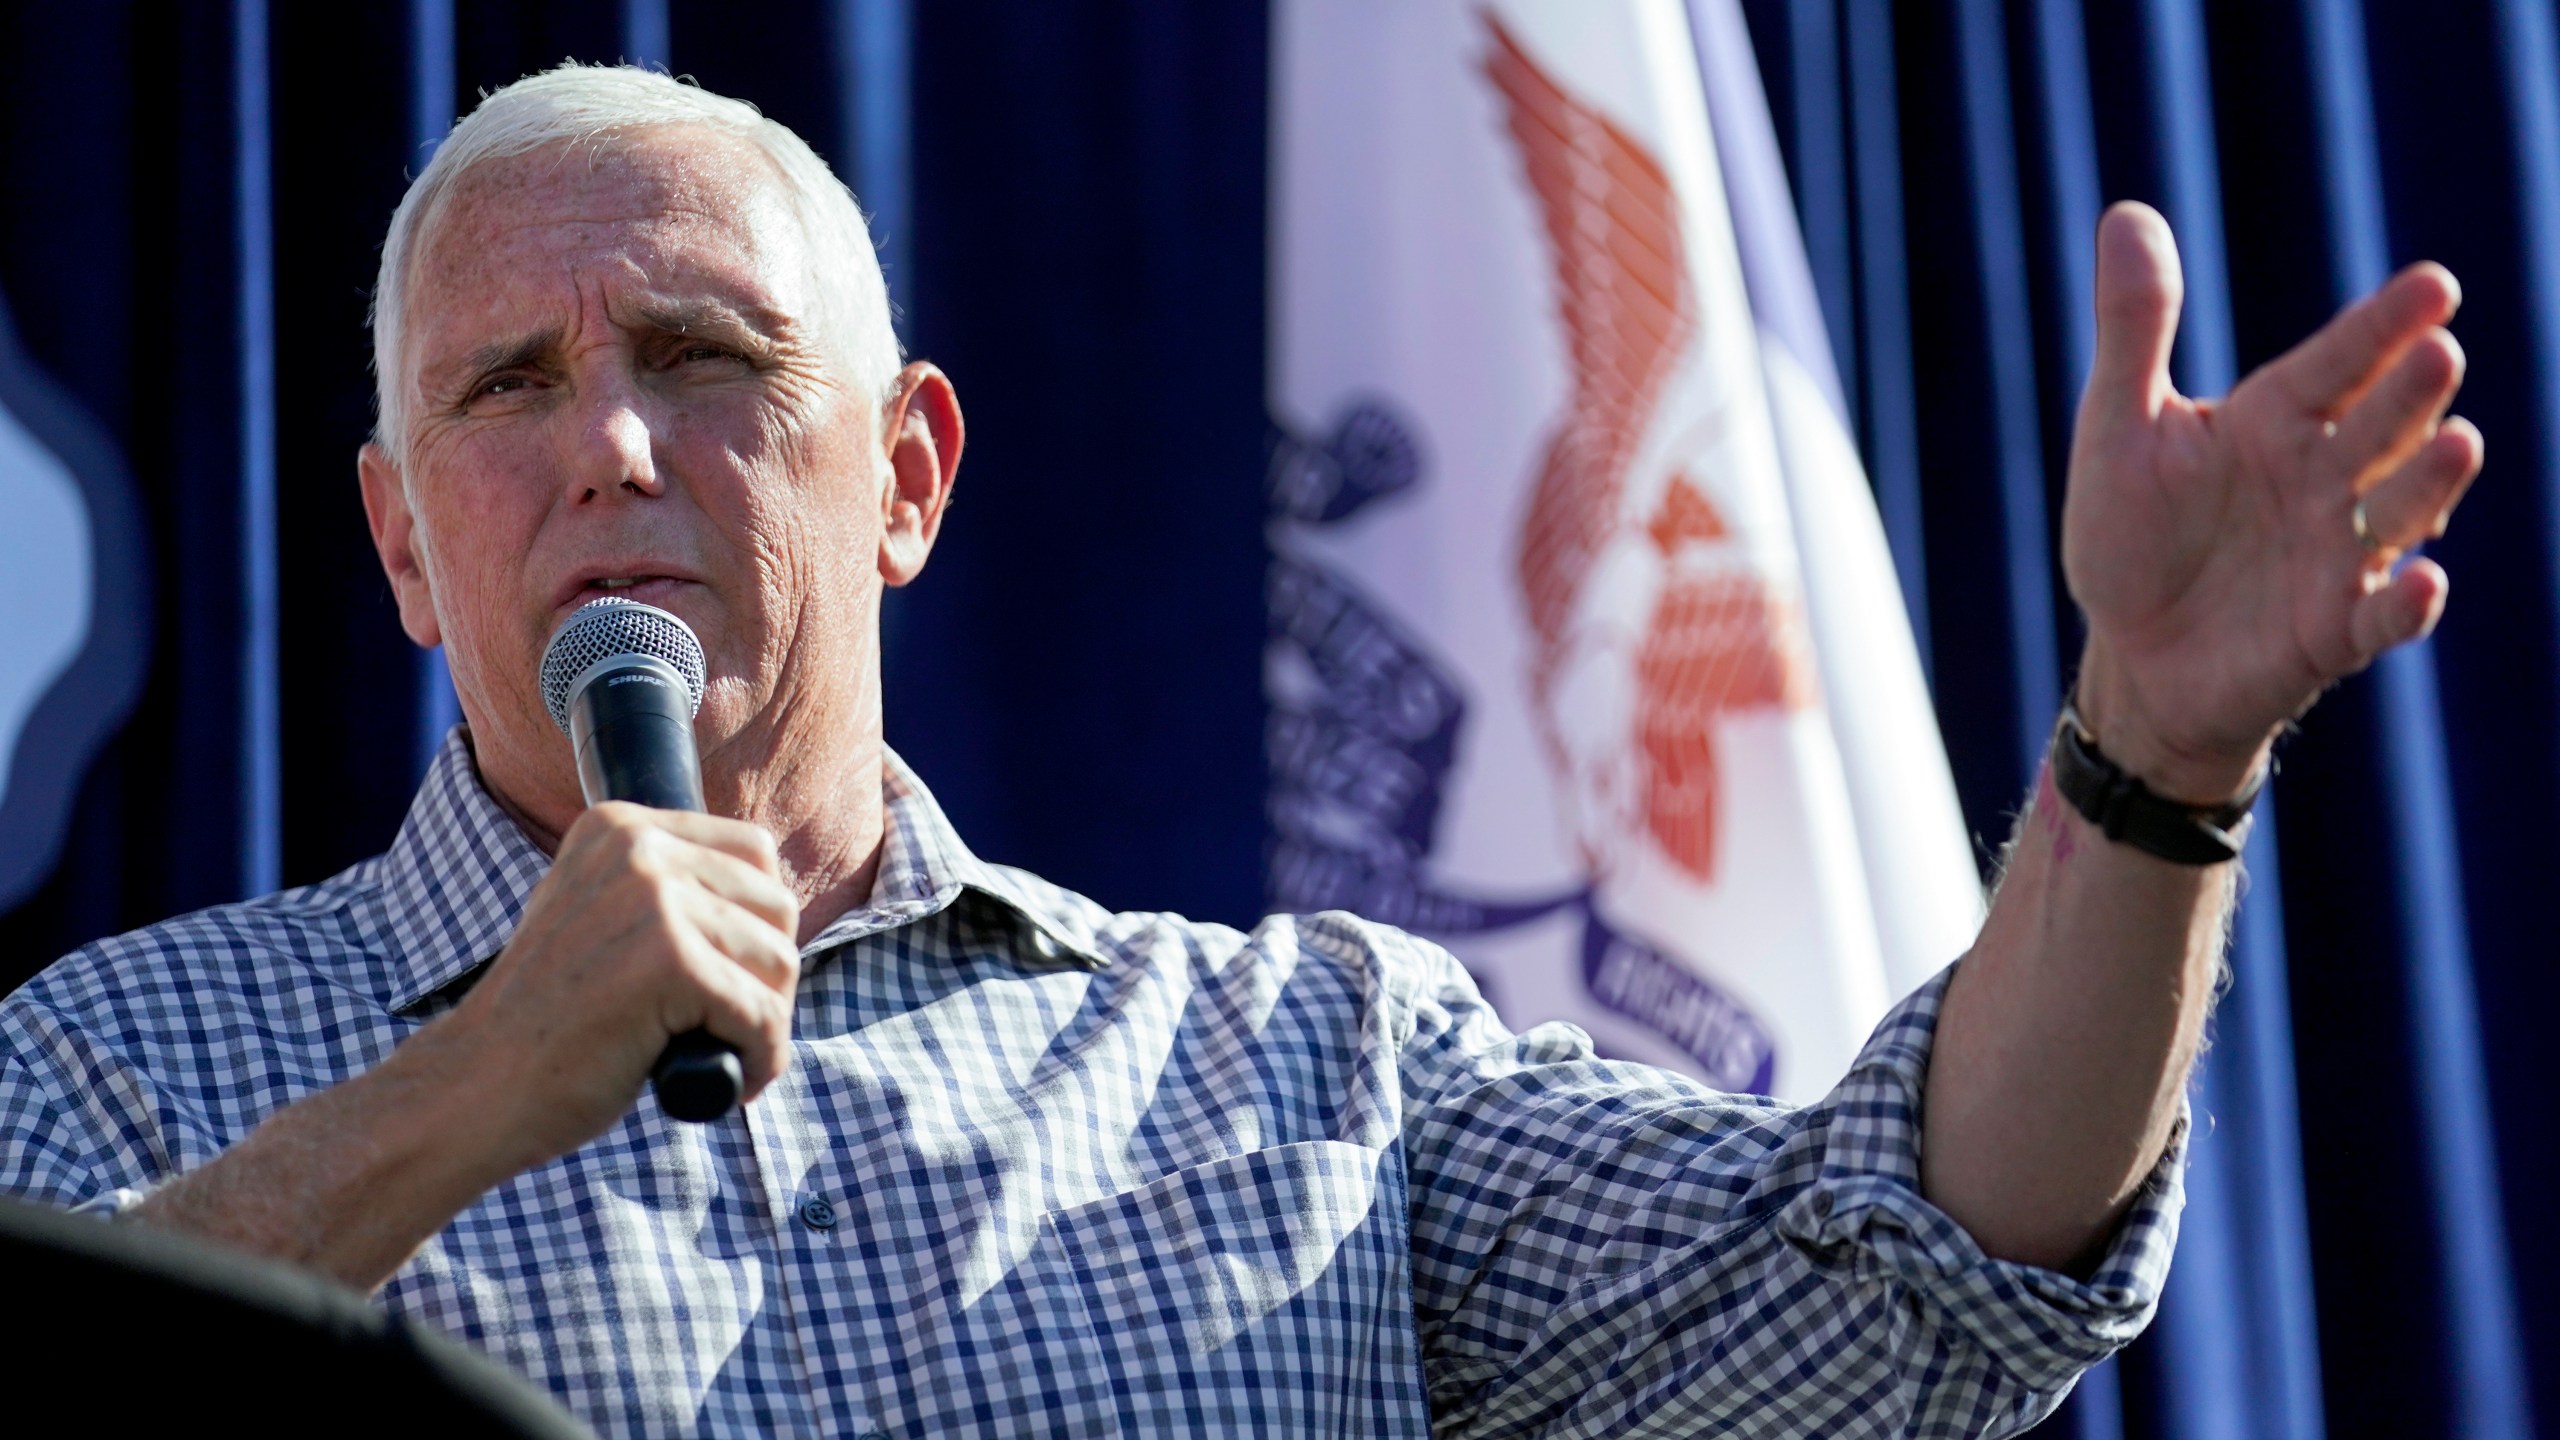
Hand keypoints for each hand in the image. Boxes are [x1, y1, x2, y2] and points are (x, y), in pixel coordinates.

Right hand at [432, 802, 801, 1171]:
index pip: (754, 852)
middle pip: (778, 906)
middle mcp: (637, 847)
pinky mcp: (669, 963)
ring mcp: (653, 901)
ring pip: (779, 962)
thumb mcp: (600, 920)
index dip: (756, 926)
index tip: (721, 979)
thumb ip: (665, 892)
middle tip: (721, 1027)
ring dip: (764, 1024)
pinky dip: (759, 1061)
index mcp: (619, 826)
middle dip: (766, 977)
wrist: (473, 1089)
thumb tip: (770, 892)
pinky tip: (727, 1083)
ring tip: (714, 1053)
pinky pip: (763, 1017)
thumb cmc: (549, 1024)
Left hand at [2061, 202, 2480, 799]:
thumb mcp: (2120, 428)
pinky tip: (2425, 580)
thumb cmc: (2133, 535)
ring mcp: (2338, 555)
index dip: (2382, 326)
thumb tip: (2126, 212)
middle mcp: (2324, 478)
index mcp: (2275, 420)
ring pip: (2398, 510)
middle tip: (2439, 351)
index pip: (2338, 362)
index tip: (2433, 284)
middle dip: (2408, 393)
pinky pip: (2378, 618)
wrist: (2134, 657)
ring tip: (2458, 441)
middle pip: (2380, 426)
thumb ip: (2135, 326)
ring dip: (2429, 481)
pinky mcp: (2333, 631)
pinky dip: (2405, 604)